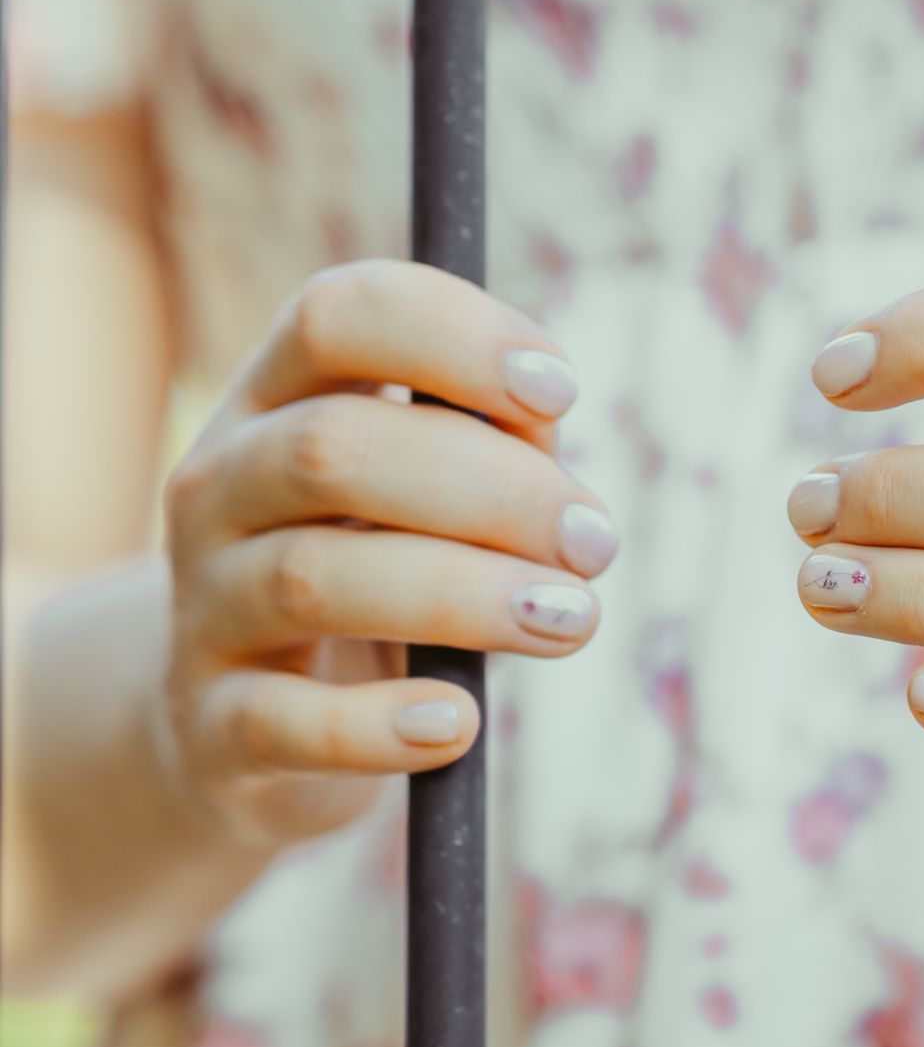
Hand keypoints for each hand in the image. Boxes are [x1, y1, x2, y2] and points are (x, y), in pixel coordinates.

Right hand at [157, 260, 616, 850]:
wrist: (245, 730)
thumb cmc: (375, 579)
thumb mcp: (428, 499)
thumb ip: (495, 455)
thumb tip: (556, 466)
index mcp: (273, 401)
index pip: (335, 316)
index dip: (454, 336)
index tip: (563, 391)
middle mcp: (217, 488)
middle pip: (333, 448)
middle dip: (492, 489)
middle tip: (596, 542)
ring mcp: (203, 608)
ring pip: (313, 577)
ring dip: (465, 595)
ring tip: (572, 621)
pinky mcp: (215, 728)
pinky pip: (286, 721)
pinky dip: (379, 725)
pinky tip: (457, 725)